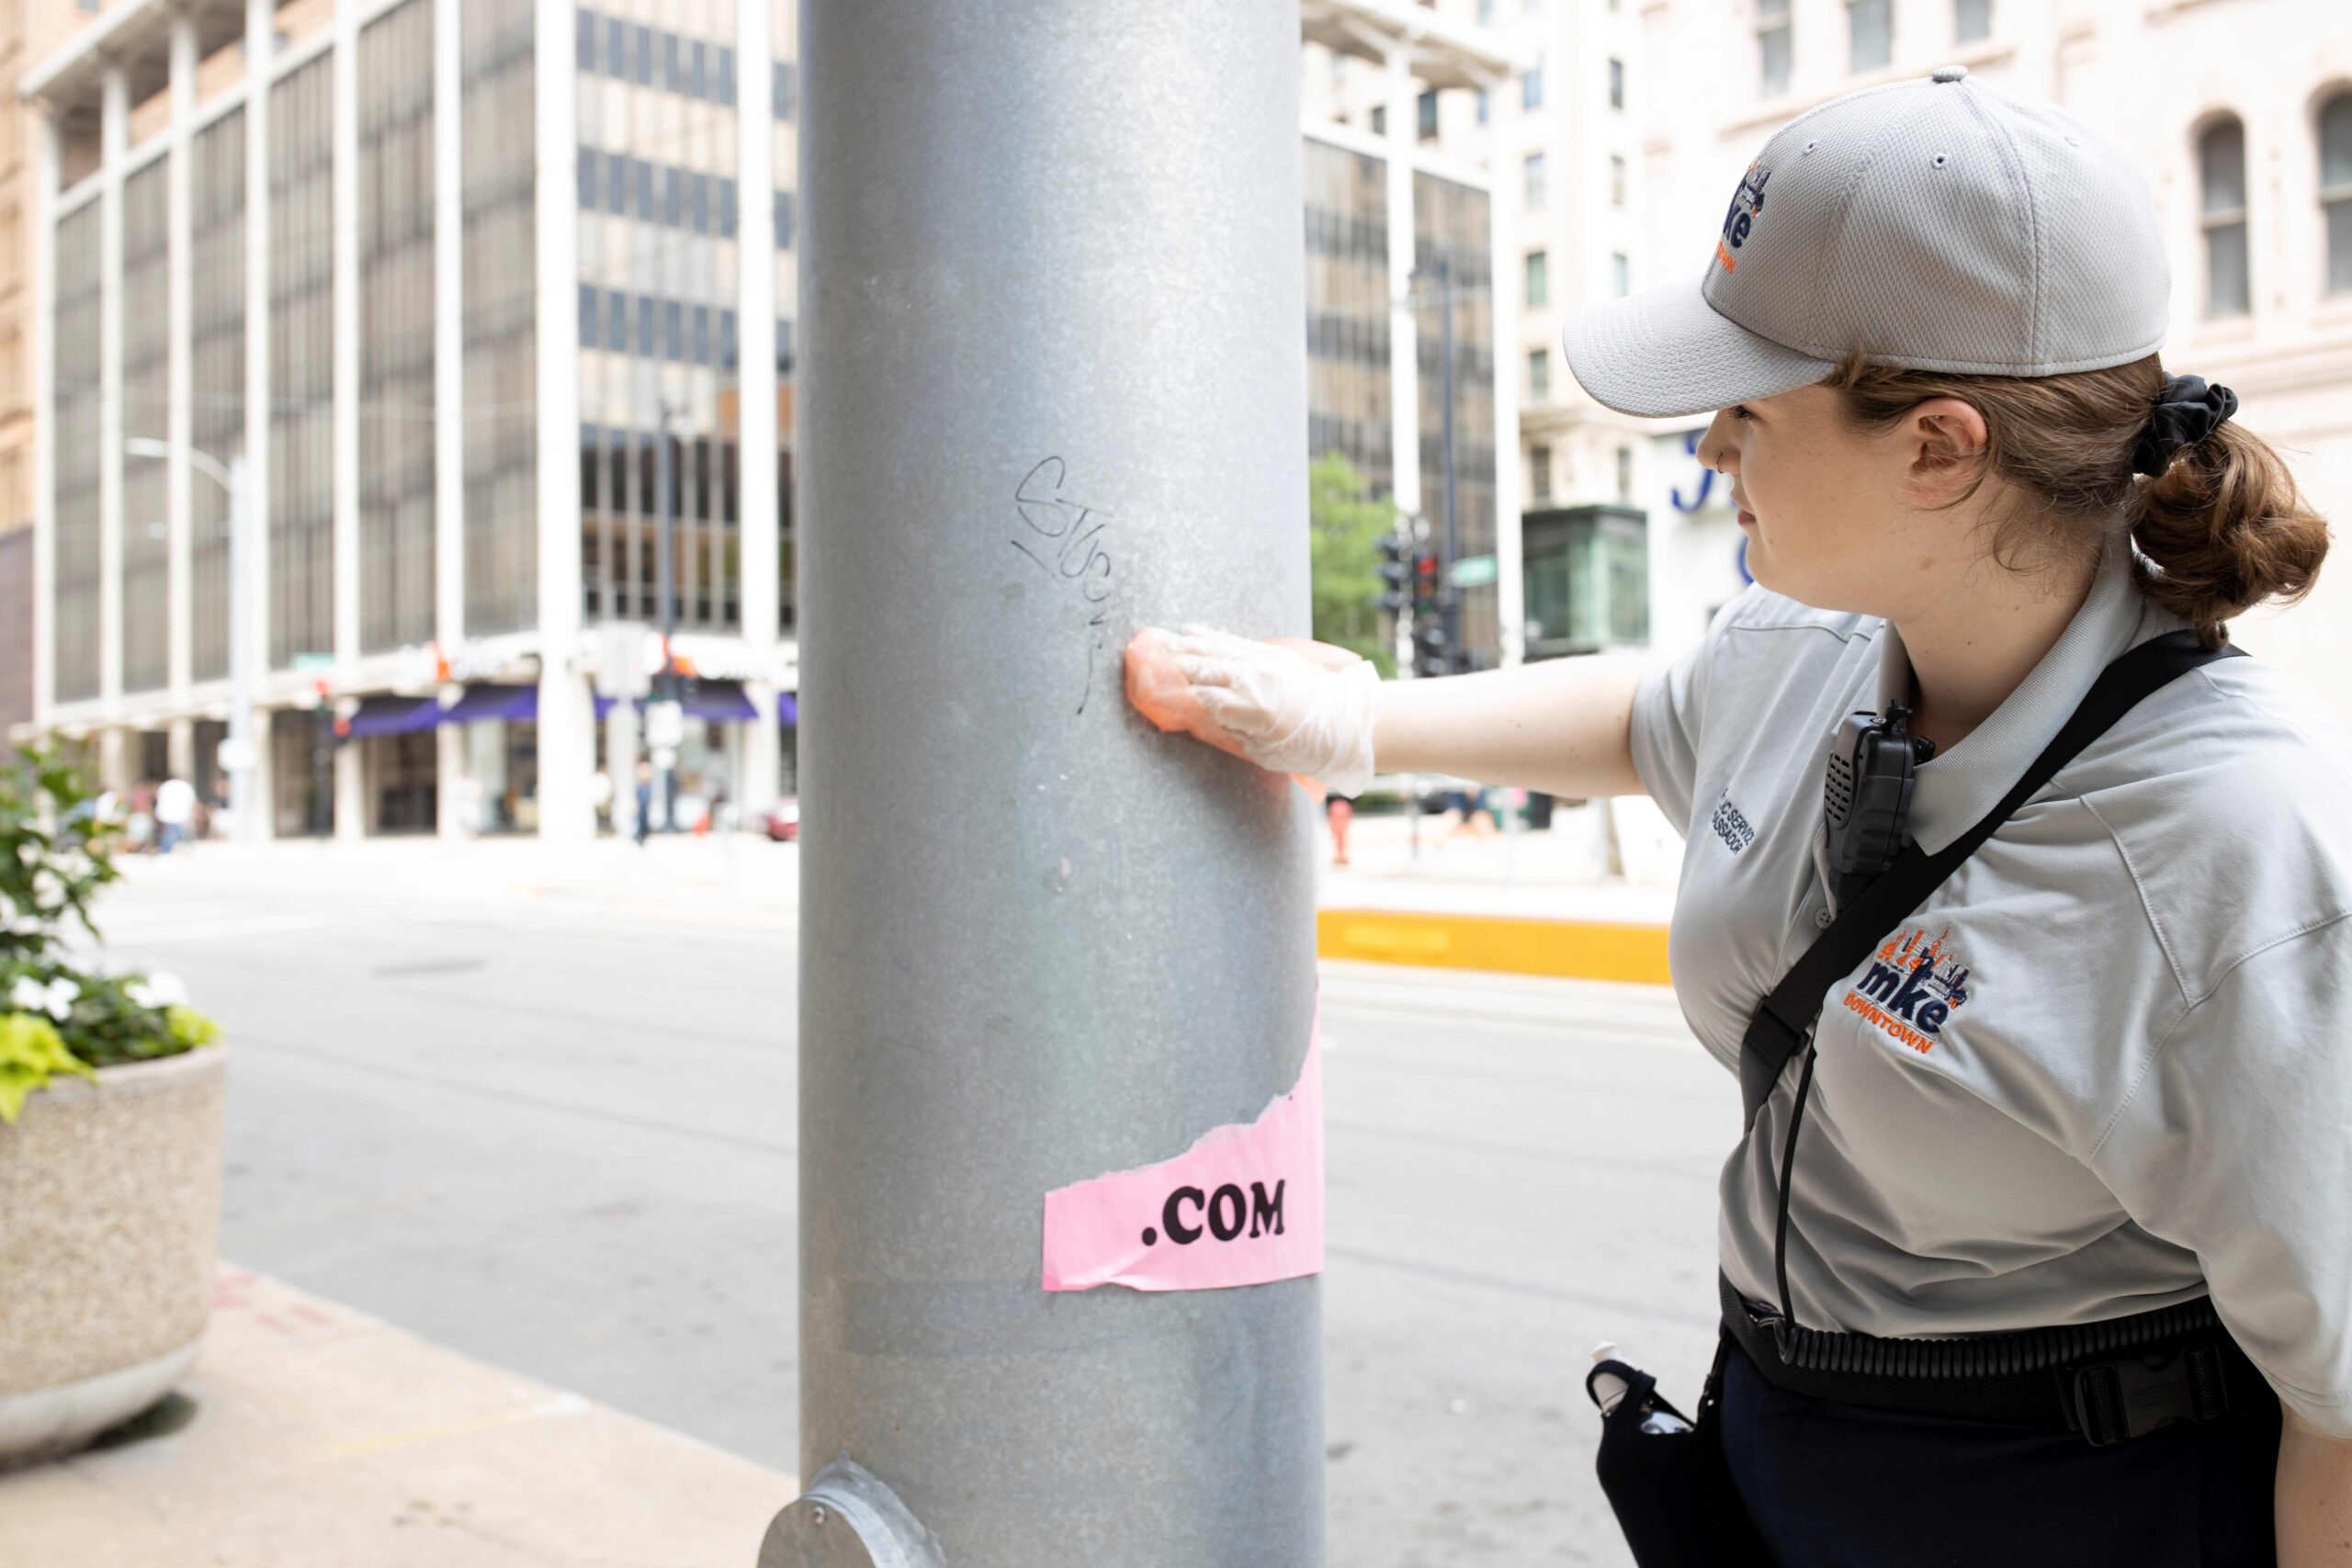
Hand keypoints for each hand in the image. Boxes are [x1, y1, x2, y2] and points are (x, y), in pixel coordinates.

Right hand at [1140, 625, 1380, 795]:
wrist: (1346, 721)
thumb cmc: (1303, 746)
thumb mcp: (1260, 749)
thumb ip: (1226, 727)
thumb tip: (1195, 711)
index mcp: (1248, 707)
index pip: (1198, 694)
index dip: (1170, 689)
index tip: (1146, 685)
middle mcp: (1252, 677)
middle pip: (1201, 666)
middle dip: (1168, 661)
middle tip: (1138, 654)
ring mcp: (1262, 660)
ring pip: (1214, 648)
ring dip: (1182, 643)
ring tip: (1156, 638)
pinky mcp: (1271, 652)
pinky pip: (1232, 640)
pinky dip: (1209, 635)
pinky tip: (1191, 631)